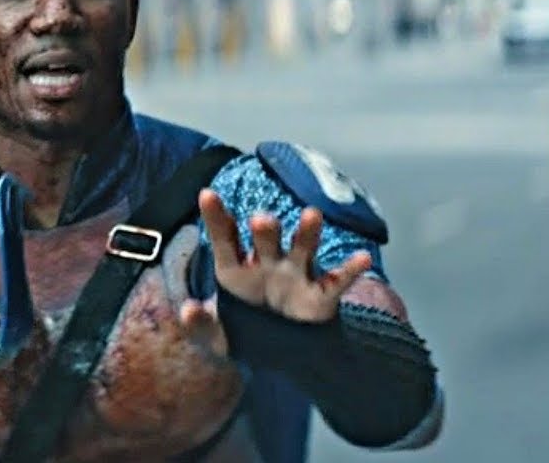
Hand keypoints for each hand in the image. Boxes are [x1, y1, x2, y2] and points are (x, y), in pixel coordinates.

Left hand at [193, 189, 371, 322]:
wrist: (281, 354)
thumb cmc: (244, 333)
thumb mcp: (215, 337)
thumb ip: (200, 324)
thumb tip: (186, 311)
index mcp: (235, 268)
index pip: (224, 238)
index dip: (216, 217)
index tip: (206, 195)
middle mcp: (267, 263)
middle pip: (265, 239)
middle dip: (265, 230)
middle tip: (261, 220)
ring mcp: (295, 275)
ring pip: (302, 248)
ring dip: (307, 233)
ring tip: (312, 214)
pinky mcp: (321, 295)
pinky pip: (337, 280)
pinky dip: (350, 270)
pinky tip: (362, 258)